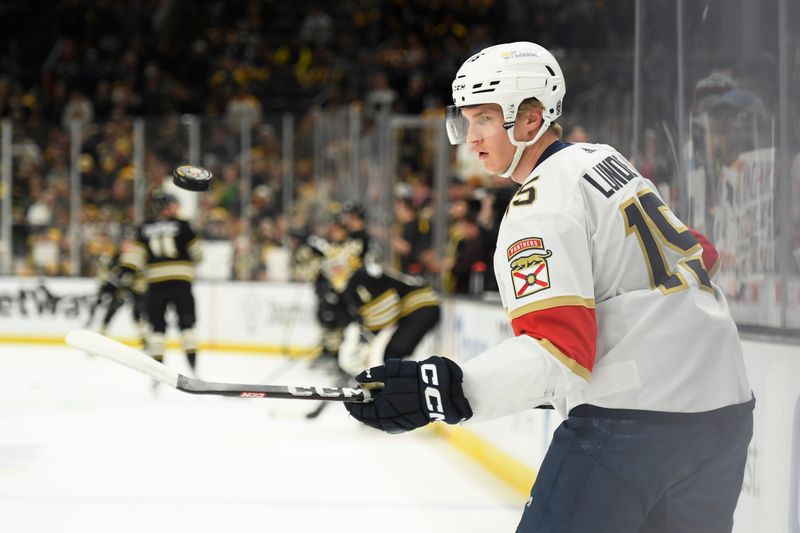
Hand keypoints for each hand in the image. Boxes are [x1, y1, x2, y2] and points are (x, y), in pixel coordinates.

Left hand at [345, 357, 471, 433]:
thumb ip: (374, 374)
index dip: (353, 405)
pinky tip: (388, 405)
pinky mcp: (411, 425)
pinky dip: (386, 415)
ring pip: (381, 422)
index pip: (361, 411)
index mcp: (384, 408)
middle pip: (370, 419)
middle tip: (360, 398)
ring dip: (375, 412)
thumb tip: (359, 379)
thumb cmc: (418, 378)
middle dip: (363, 409)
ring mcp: (402, 424)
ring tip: (374, 400)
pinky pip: (392, 422)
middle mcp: (391, 420)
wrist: (445, 390)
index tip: (348, 399)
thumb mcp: (393, 370)